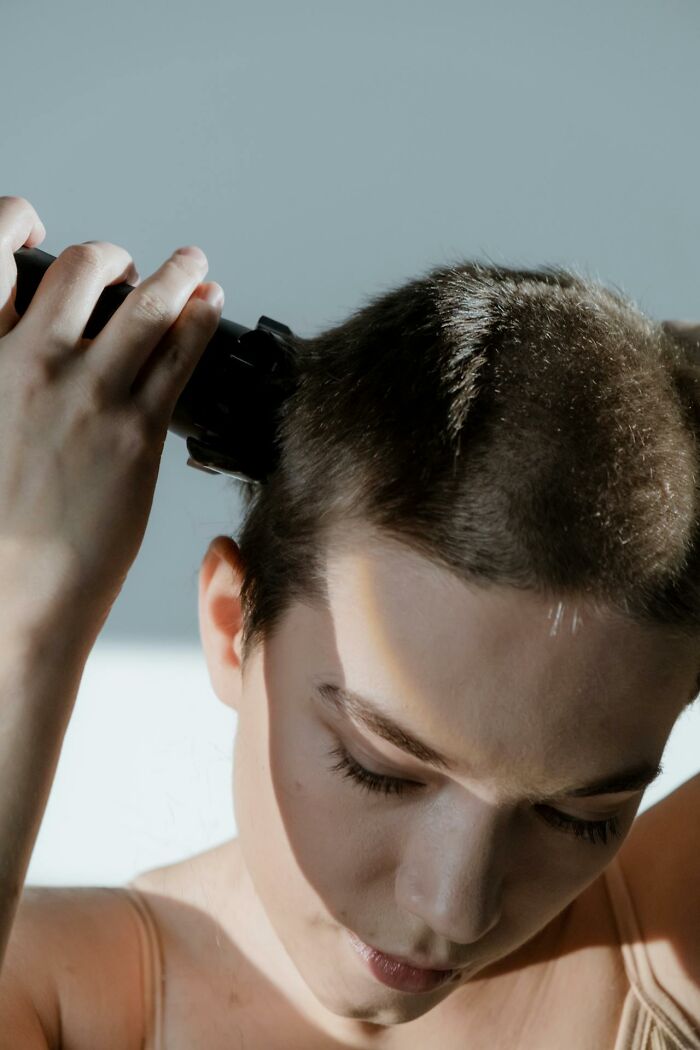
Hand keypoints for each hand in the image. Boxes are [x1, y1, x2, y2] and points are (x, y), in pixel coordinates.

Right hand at [0, 195, 224, 637]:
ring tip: (192, 266)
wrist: (9, 596)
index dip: (13, 222)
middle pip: (81, 269)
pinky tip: (210, 308)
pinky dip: (200, 321)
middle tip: (125, 268)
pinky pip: (180, 357)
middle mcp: (29, 364)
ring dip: (177, 275)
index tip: (32, 220)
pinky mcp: (137, 433)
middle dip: (109, 257)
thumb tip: (17, 348)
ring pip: (146, 305)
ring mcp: (88, 396)